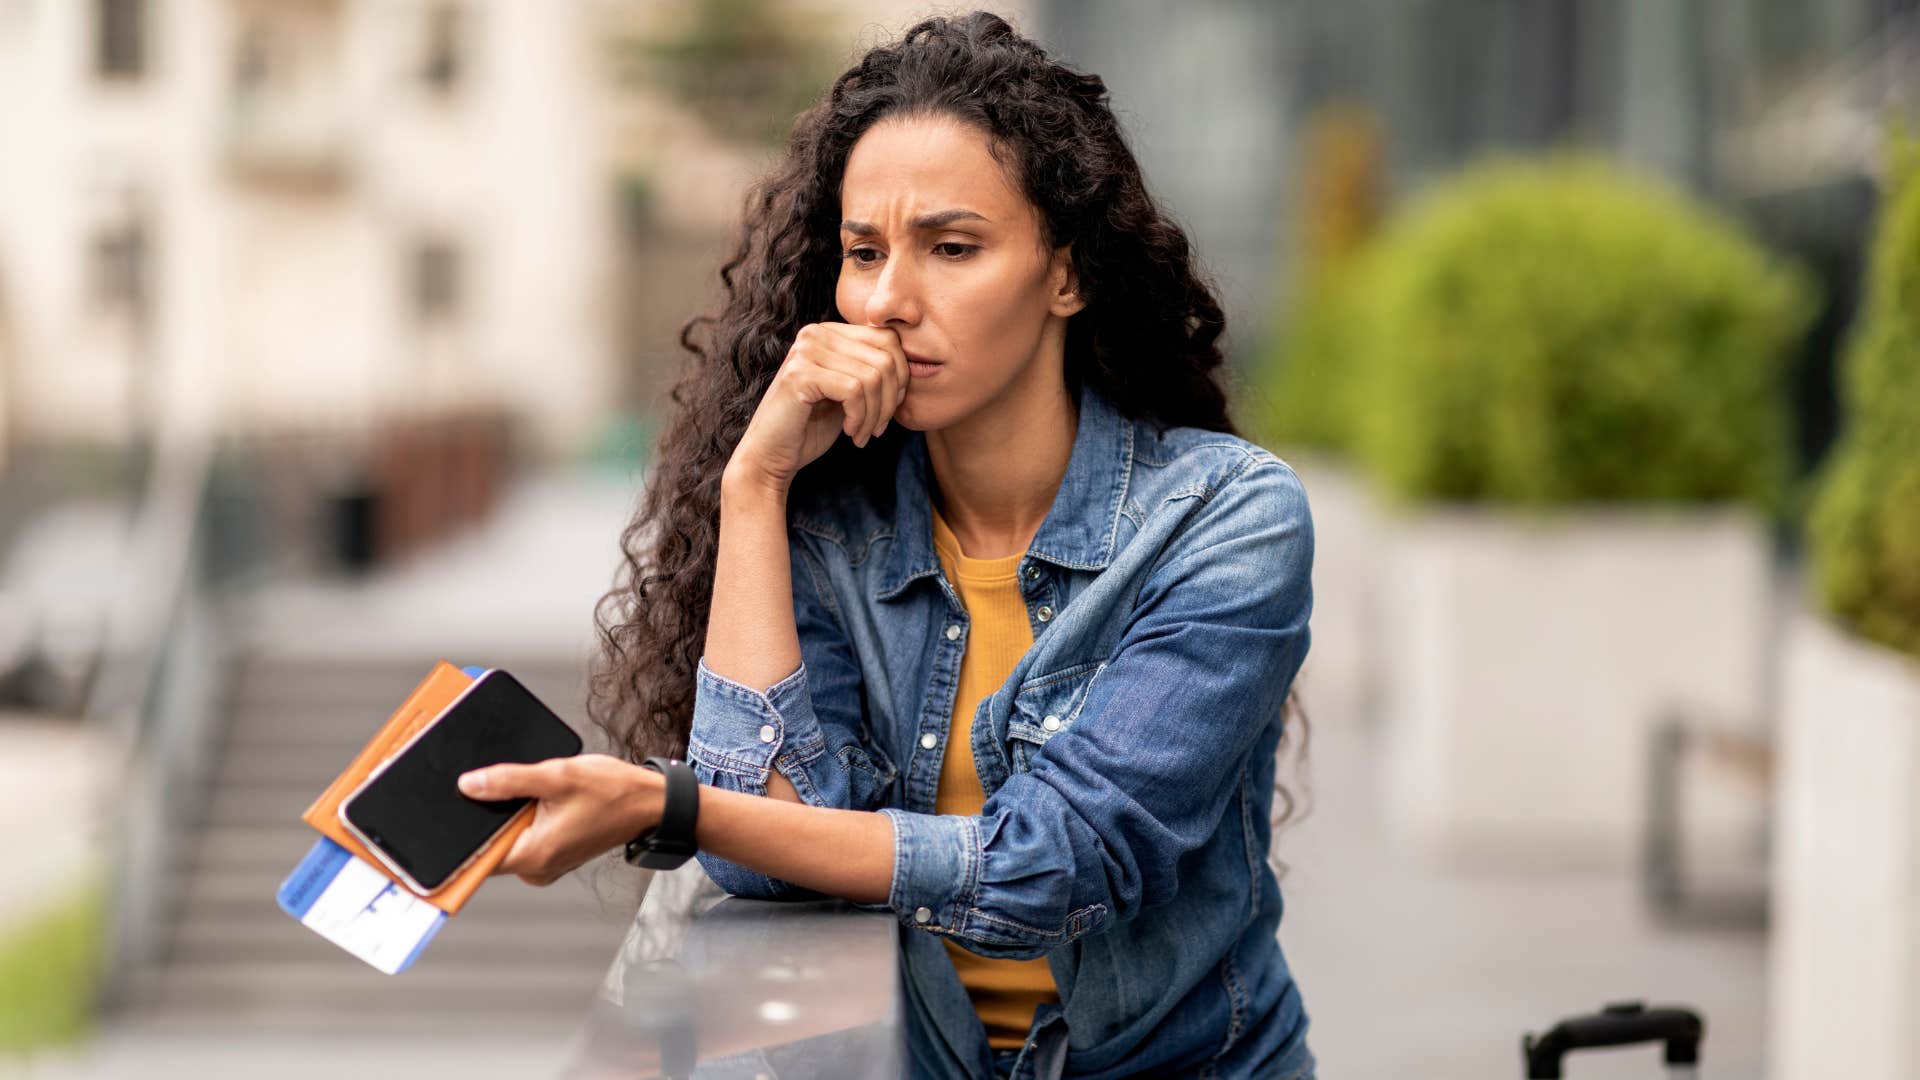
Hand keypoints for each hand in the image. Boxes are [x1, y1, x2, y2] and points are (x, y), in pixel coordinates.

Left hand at [456, 754, 661, 886]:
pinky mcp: (552, 853)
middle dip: (488, 817)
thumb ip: (509, 780)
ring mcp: (545, 863)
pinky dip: (524, 818)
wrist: (649, 802)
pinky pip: (524, 837)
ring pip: (508, 838)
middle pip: (490, 845)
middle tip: (497, 789)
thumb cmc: (613, 792)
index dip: (458, 839)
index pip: (477, 858)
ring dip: (508, 815)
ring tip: (529, 790)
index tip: (443, 821)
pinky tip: (537, 797)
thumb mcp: (557, 776)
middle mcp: (536, 868)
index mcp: (534, 855)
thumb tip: (468, 785)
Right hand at [727, 322, 909, 494]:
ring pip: (874, 376)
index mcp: (830, 332)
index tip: (888, 410)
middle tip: (877, 428)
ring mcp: (806, 350)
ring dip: (875, 414)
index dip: (901, 378)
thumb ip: (872, 370)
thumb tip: (915, 363)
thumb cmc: (812, 427)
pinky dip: (860, 417)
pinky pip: (854, 390)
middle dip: (891, 400)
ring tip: (863, 434)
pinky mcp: (800, 374)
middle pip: (886, 357)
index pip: (888, 339)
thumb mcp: (849, 393)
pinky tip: (850, 433)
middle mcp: (816, 333)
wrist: (770, 456)